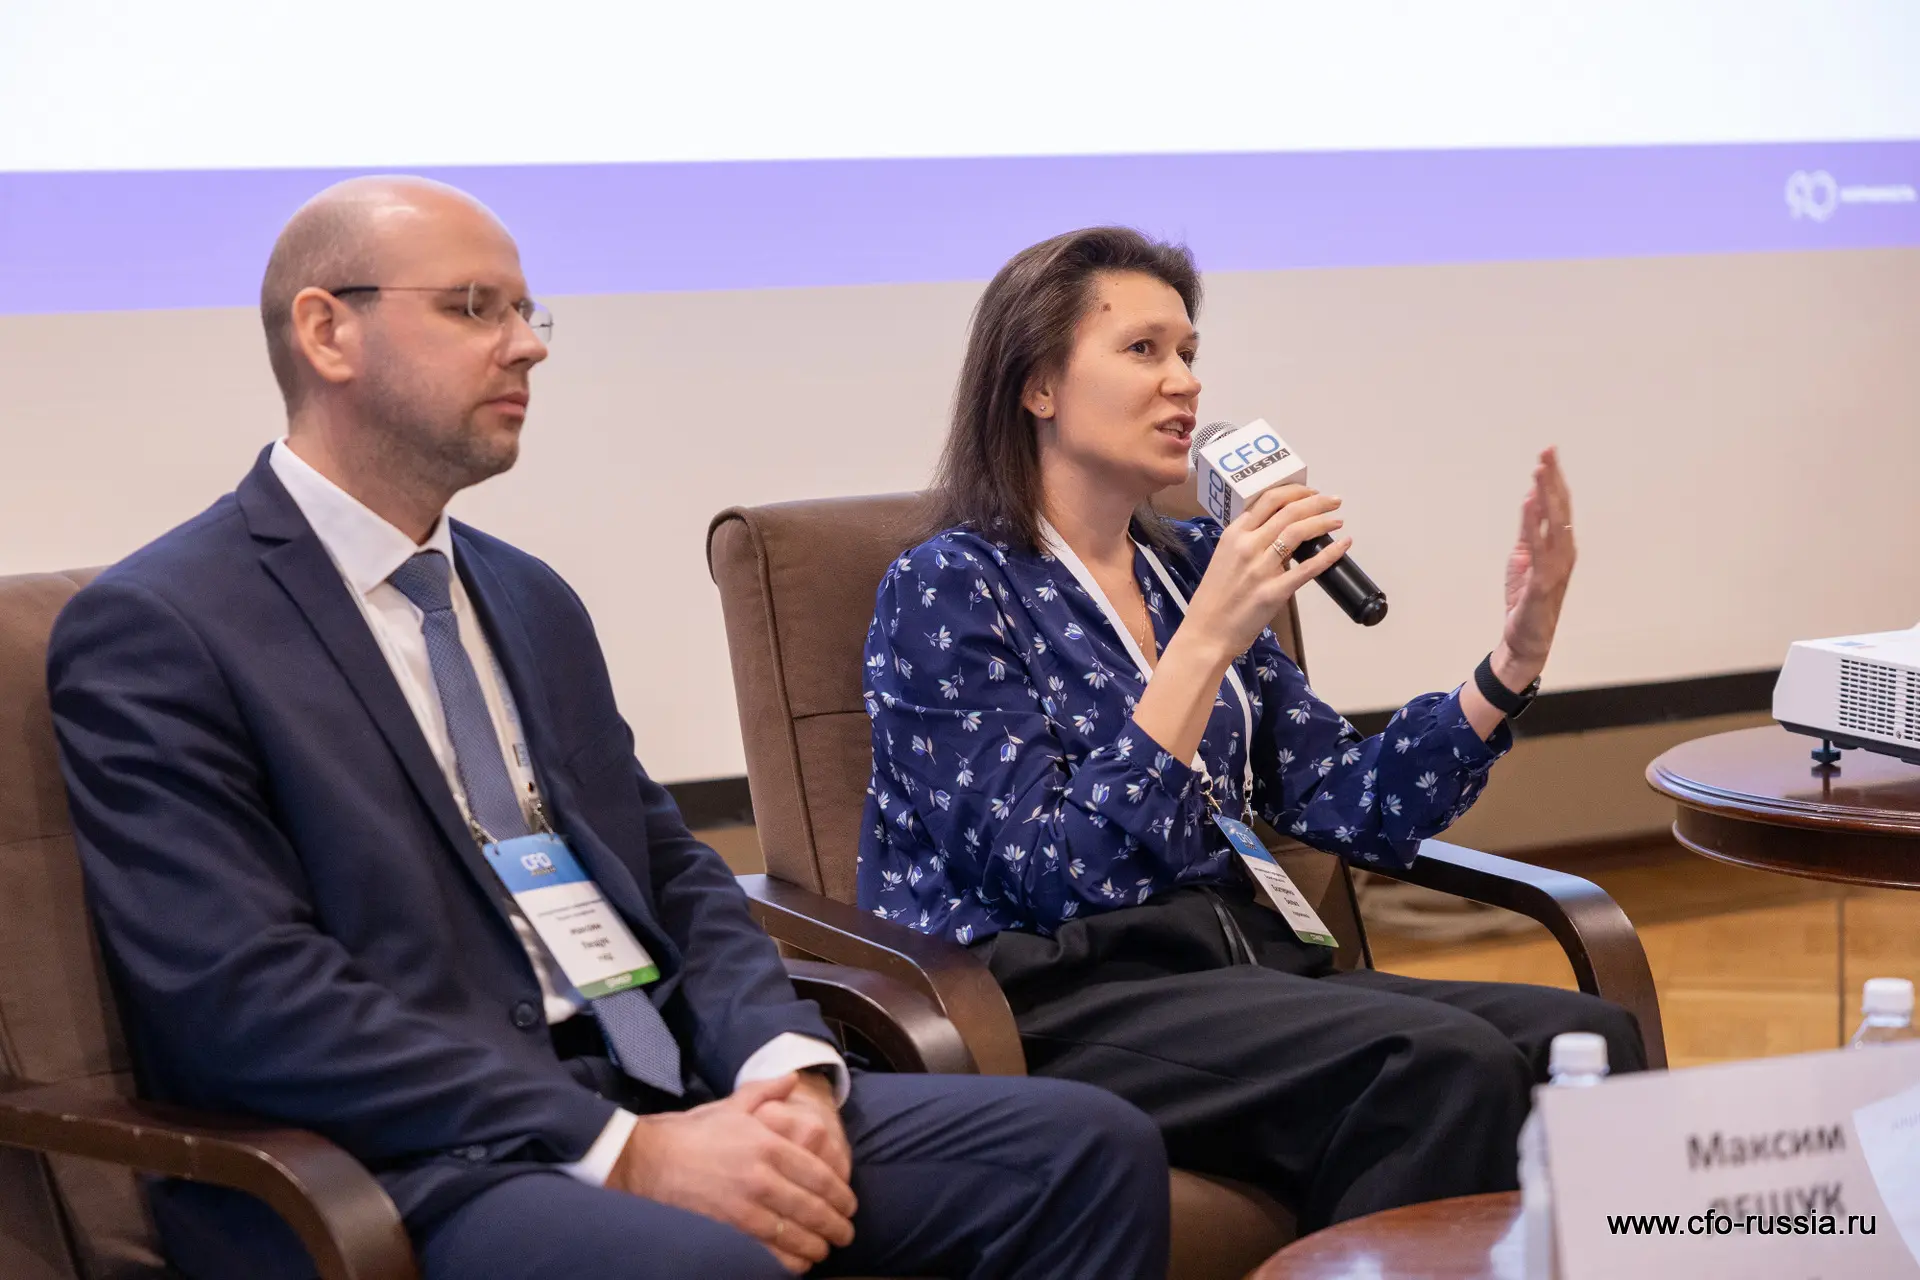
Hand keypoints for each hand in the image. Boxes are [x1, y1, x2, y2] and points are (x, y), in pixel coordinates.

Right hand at [609, 1073, 856, 1273]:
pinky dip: (789, 1260)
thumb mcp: (732, 1105)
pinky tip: (798, 1263)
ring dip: (817, 1245)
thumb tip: (793, 1078)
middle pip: (813, 1207)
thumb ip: (767, 1092)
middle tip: (845, 1233)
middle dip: (835, 1224)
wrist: (646, 1160)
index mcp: (768, 1143)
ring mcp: (745, 1206)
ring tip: (825, 1250)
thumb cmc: (691, 1133)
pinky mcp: (728, 1230)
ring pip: (796, 1233)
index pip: (819, 1174)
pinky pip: (769, 1251)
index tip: (849, 1206)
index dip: (840, 1195)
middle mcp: (762, 1176)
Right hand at [1181, 483, 1351, 662]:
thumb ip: (1249, 542)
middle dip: (1316, 501)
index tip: (1311, 492)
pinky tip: (1343, 546)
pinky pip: (1308, 568)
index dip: (1295, 492)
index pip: (1268, 500)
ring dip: (1323, 521)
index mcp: (1234, 534)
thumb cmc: (1215, 598)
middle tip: (1333, 501)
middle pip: (1288, 511)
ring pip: (1298, 532)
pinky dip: (1330, 554)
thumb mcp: (1225, 558)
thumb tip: (1282, 532)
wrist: (1206, 632)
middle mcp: (1247, 545)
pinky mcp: (1273, 592)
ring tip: (1337, 520)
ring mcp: (1260, 568)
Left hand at [1495, 447, 1576, 685]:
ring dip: (1546, 494)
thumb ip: (1529, 531)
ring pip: (1553, 523)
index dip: (1554, 478)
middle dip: (1552, 478)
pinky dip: (1534, 524)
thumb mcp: (1525, 557)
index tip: (1548, 452)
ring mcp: (1555, 566)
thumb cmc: (1527, 599)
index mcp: (1560, 545)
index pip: (1559, 504)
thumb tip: (1529, 501)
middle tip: (1547, 451)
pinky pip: (1538, 548)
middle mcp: (1563, 552)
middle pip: (1560, 507)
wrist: (1525, 637)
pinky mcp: (1541, 581)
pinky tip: (1529, 504)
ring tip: (1539, 469)